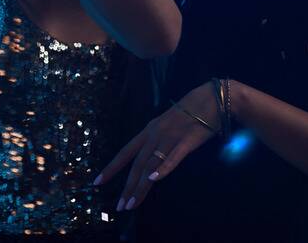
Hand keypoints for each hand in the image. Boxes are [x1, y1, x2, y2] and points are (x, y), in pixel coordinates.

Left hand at [94, 81, 221, 211]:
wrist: (210, 100)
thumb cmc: (190, 115)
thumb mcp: (166, 127)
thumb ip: (157, 143)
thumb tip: (149, 162)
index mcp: (148, 131)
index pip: (125, 153)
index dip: (111, 168)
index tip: (97, 182)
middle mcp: (155, 135)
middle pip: (137, 164)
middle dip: (127, 187)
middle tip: (119, 207)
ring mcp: (170, 137)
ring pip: (151, 165)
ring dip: (140, 186)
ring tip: (132, 203)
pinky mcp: (187, 140)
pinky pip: (173, 156)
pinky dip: (163, 168)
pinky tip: (154, 179)